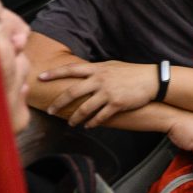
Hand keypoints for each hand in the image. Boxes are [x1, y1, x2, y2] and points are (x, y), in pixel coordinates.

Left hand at [40, 60, 157, 127]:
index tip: (40, 77)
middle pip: (72, 92)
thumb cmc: (132, 72)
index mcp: (97, 69)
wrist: (152, 80)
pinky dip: (92, 123)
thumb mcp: (112, 66)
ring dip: (75, 118)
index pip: (71, 69)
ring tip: (70, 123)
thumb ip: (97, 70)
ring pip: (84, 108)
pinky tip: (88, 126)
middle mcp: (100, 80)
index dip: (54, 73)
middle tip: (49, 110)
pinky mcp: (116, 104)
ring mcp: (108, 92)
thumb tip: (84, 73)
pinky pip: (99, 117)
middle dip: (58, 103)